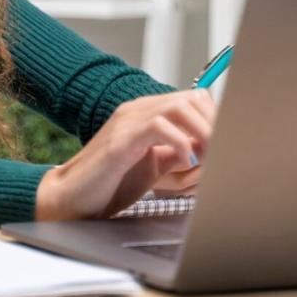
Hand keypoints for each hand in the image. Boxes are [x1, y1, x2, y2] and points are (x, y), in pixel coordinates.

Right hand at [34, 90, 214, 220]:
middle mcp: (137, 111)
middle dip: (213, 124)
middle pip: (191, 98)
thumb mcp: (153, 166)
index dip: (214, 119)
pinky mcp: (120, 140)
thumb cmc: (110, 184)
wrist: (70, 198)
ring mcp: (127, 122)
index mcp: (146, 115)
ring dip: (202, 132)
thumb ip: (177, 154)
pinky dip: (180, 143)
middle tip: (220, 151)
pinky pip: (158, 126)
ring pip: (178, 106)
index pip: (192, 99)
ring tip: (206, 156)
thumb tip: (212, 154)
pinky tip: (185, 162)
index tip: (225, 144)